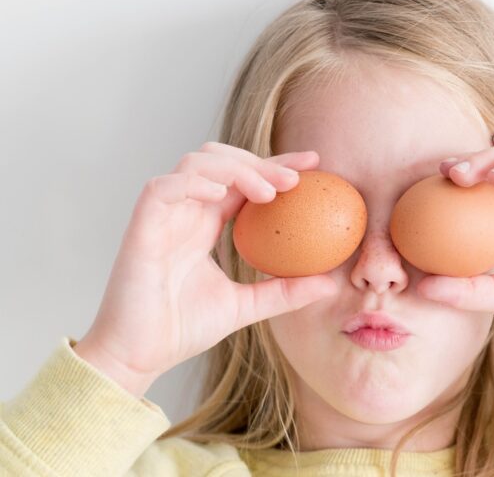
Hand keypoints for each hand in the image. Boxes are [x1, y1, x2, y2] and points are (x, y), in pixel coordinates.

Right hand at [74, 142, 336, 396]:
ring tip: (267, 192)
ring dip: (234, 168)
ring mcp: (162, 216)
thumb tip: (330, 285)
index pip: (243, 181)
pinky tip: (222, 191)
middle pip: (222, 160)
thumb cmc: (181, 330)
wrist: (138, 357)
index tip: (314, 165)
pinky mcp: (141, 226)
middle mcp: (185, 212)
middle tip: (296, 178)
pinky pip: (163, 188)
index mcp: (205, 224)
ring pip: (195, 163)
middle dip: (260, 161)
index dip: (275, 166)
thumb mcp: (246, 306)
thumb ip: (284, 292)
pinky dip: (193, 182)